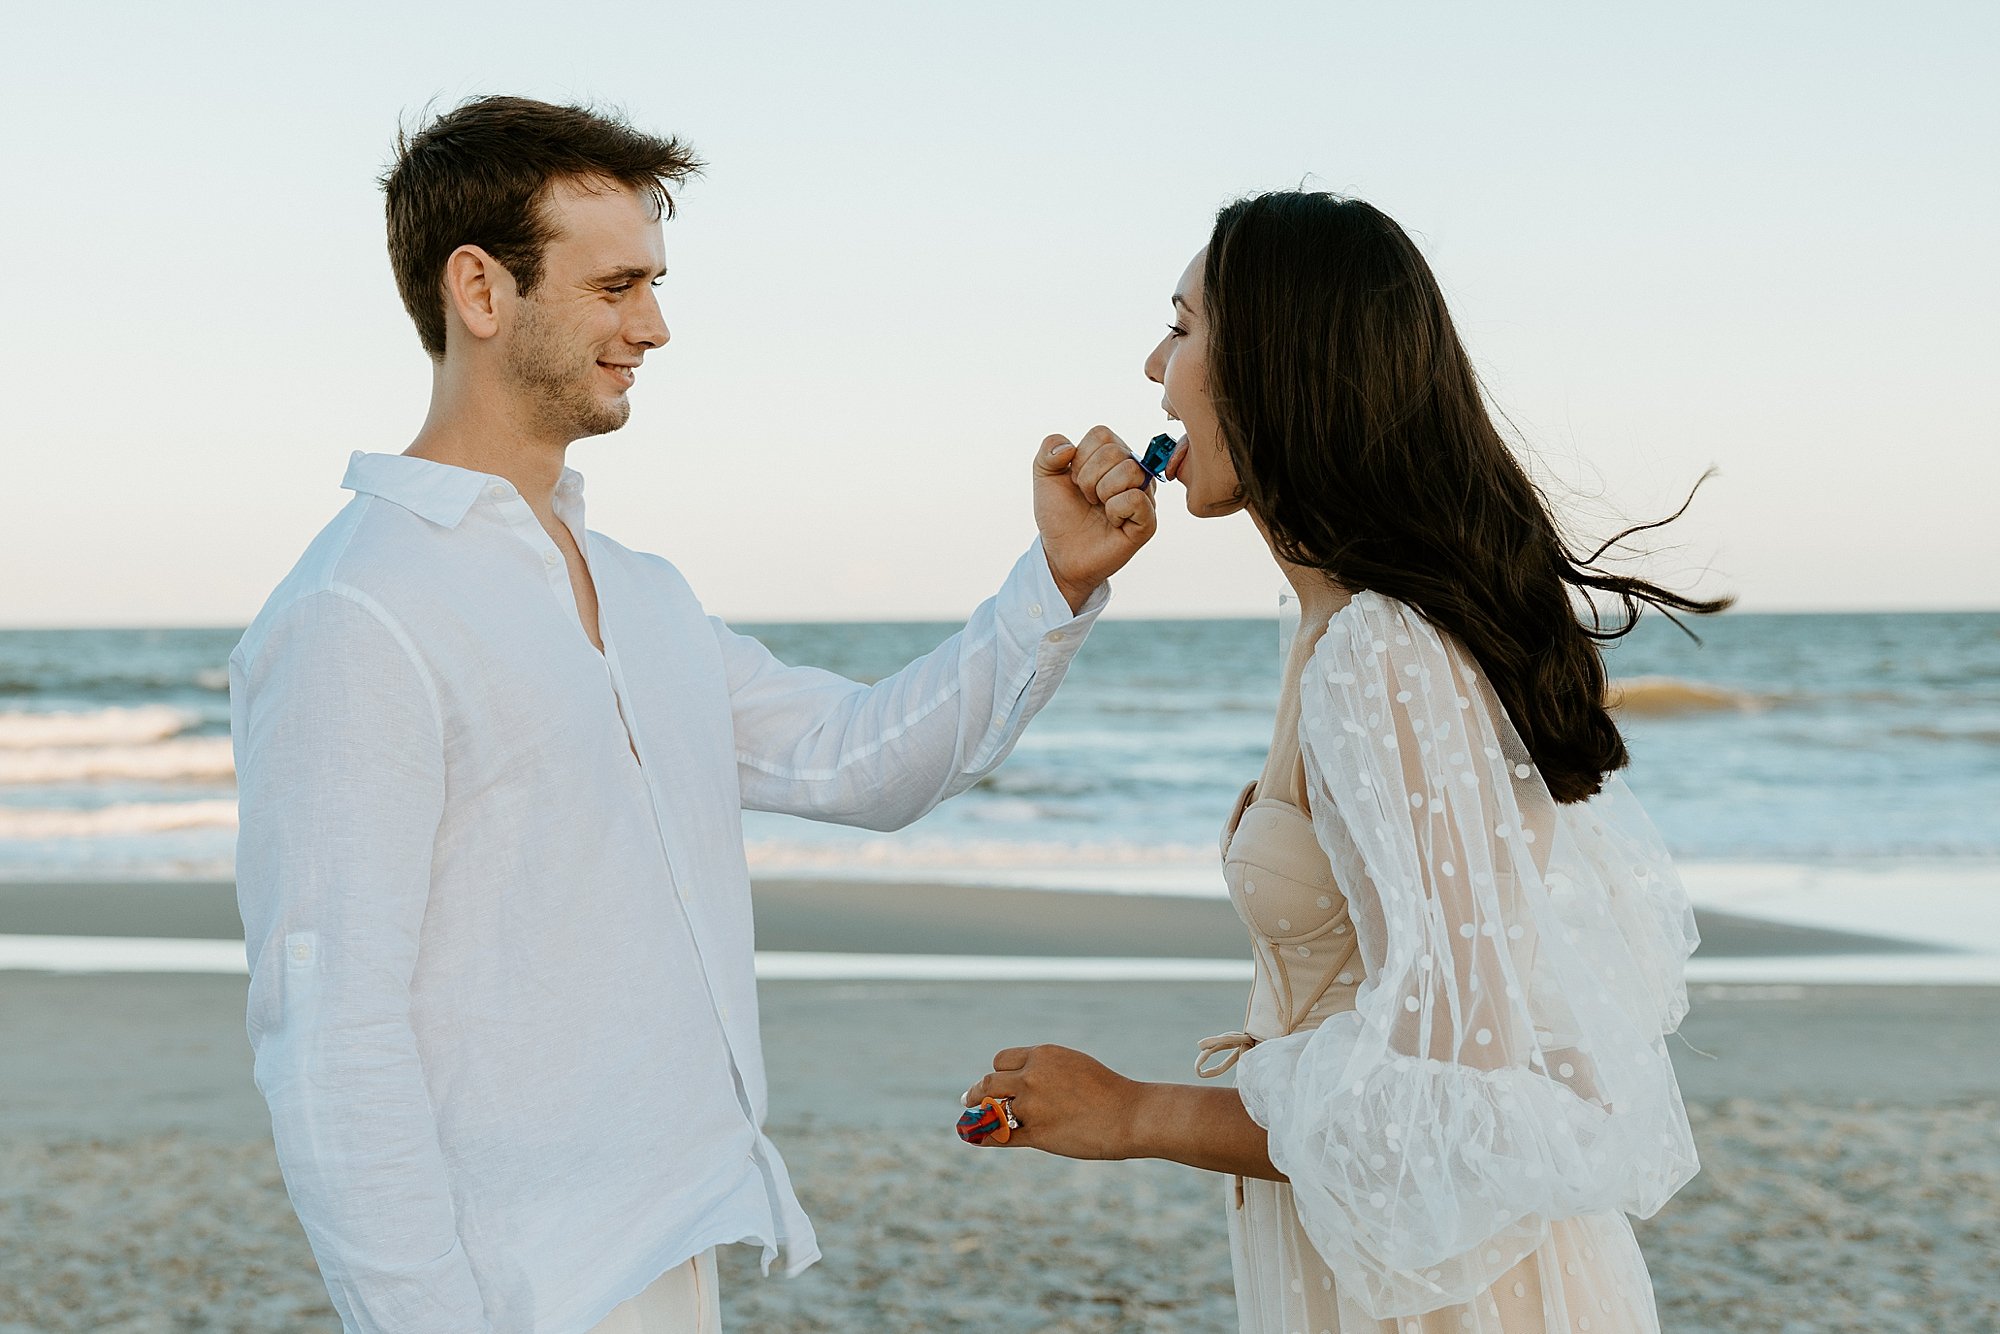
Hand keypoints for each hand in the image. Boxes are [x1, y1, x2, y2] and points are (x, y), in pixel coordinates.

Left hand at [960, 1043, 1144, 1160]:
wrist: (1129, 1115)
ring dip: (981, 1115)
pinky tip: (978, 1138)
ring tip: (974, 1120)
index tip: (995, 1082)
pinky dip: (986, 1136)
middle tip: (969, 1098)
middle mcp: (1032, 1077)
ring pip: (992, 1109)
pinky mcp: (1036, 1134)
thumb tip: (1022, 1077)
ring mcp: (1032, 1106)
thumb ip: (1045, 1069)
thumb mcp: (1072, 1065)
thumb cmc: (1107, 1090)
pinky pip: (1000, 1135)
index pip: (1002, 1060)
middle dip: (978, 1092)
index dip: (998, 1072)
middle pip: (990, 1082)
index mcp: (1042, 1055)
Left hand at [1032, 426, 1159, 612]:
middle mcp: (1133, 470)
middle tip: (1086, 498)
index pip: (1102, 434)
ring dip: (1101, 493)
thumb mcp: (1044, 477)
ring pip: (1130, 471)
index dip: (1080, 458)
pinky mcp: (1148, 521)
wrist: (1060, 553)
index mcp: (1112, 455)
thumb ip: (1049, 449)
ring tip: (1099, 508)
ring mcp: (1144, 494)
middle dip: (1088, 478)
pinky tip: (1112, 521)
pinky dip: (1115, 510)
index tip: (1075, 481)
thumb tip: (1069, 447)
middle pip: (1115, 452)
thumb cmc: (1059, 515)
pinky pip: (1136, 499)